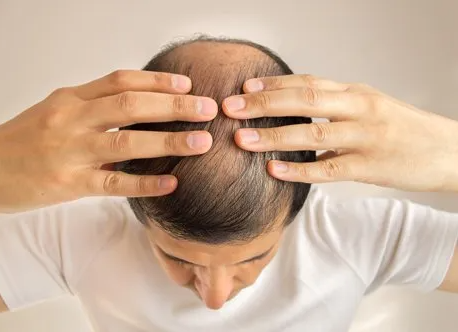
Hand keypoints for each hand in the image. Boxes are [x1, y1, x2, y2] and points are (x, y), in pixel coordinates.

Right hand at [0, 70, 216, 217]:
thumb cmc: (21, 142)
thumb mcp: (53, 114)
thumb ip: (92, 110)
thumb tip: (138, 111)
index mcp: (70, 99)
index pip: (120, 81)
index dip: (157, 81)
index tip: (186, 85)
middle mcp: (71, 120)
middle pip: (131, 105)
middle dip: (174, 106)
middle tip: (207, 109)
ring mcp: (69, 152)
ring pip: (127, 141)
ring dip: (169, 140)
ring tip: (201, 141)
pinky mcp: (67, 185)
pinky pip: (114, 184)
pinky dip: (145, 182)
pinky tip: (171, 182)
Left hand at [222, 74, 457, 191]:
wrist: (447, 150)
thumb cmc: (400, 129)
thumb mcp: (368, 107)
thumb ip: (333, 107)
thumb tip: (293, 111)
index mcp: (354, 93)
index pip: (307, 83)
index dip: (274, 84)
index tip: (244, 87)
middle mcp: (358, 108)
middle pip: (304, 102)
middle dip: (264, 104)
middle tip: (231, 108)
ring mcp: (365, 137)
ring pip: (313, 134)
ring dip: (274, 136)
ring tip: (242, 139)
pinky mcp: (370, 167)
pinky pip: (328, 169)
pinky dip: (299, 169)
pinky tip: (274, 170)